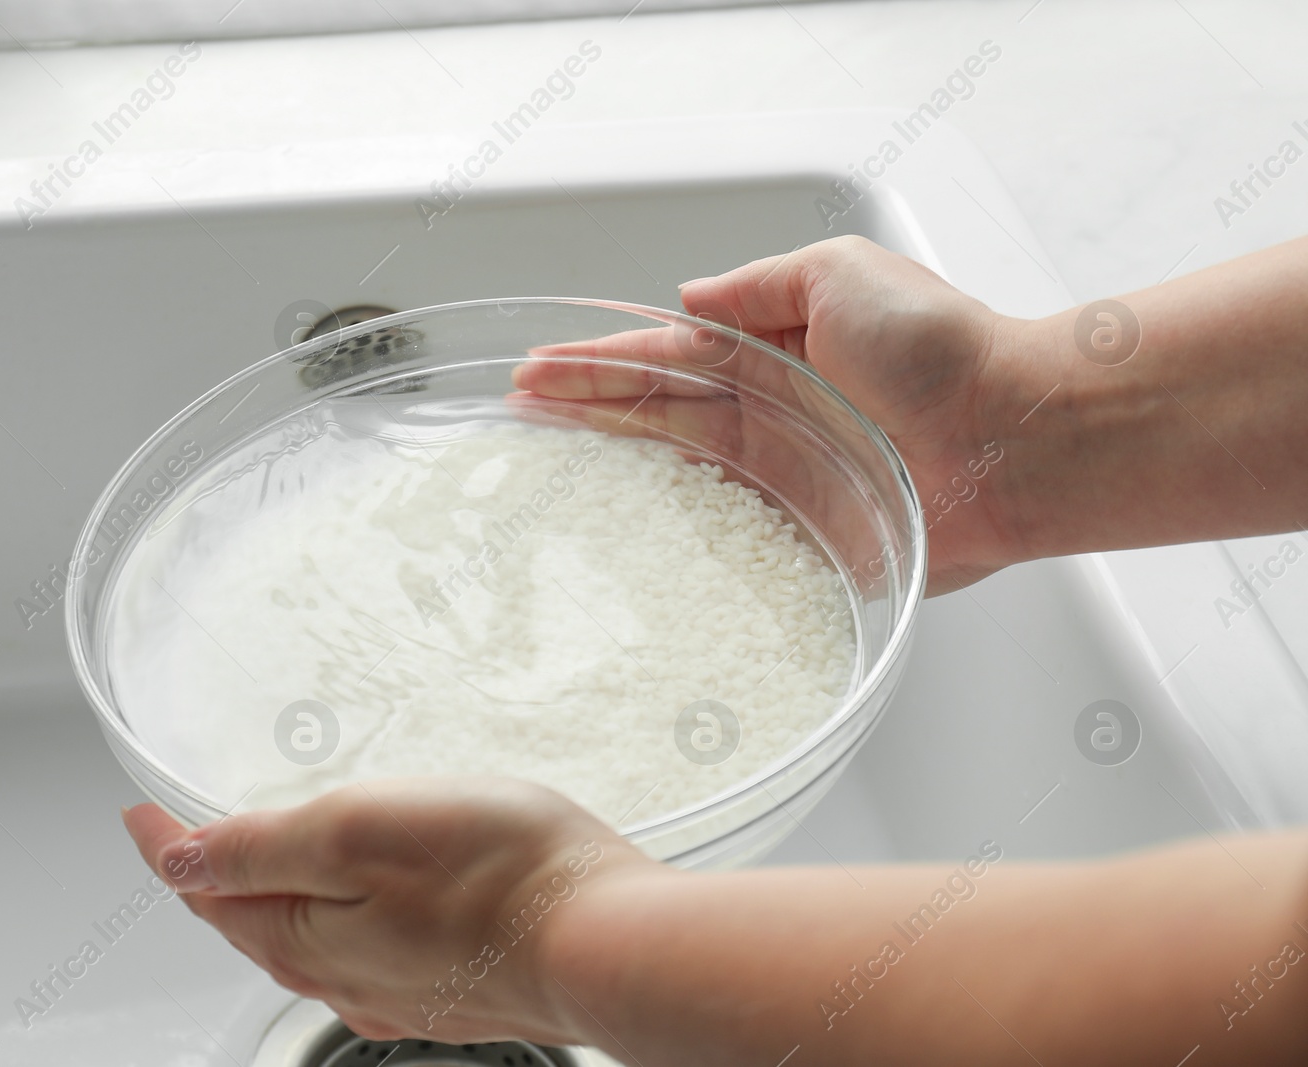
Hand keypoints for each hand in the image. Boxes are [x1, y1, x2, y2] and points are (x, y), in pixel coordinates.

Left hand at [123, 777, 656, 1043]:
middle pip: (253, 924)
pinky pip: (368, 954)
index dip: (167, 846)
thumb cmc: (499, 878)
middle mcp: (345, 979)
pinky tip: (370, 903)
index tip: (140, 815)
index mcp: (307, 938)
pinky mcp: (454, 987)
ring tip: (269, 858)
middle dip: (215, 880)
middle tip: (192, 836)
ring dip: (276, 900)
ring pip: (310, 943)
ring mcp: (401, 989)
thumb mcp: (357, 832)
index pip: (206, 891)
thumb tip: (176, 860)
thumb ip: (261, 846)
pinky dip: (340, 920)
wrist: (609, 942)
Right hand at [513, 235, 1040, 592]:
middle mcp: (768, 414)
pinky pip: (718, 537)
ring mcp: (778, 476)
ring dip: (607, 460)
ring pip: (671, 468)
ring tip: (542, 459)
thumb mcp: (845, 273)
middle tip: (520, 411)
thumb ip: (762, 283)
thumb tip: (693, 295)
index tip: (540, 366)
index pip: (663, 351)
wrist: (1015, 437)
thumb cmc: (945, 350)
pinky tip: (617, 535)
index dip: (598, 360)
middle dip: (583, 406)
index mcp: (773, 349)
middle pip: (653, 410)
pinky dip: (666, 537)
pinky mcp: (799, 534)